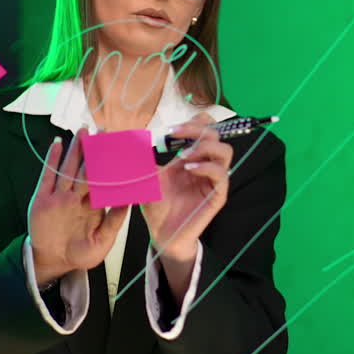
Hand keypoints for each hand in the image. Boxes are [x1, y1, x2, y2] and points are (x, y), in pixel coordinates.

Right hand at [27, 130, 128, 285]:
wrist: (54, 262)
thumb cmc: (80, 254)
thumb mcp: (102, 241)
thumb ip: (114, 222)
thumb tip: (129, 201)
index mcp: (93, 204)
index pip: (103, 180)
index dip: (110, 165)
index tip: (120, 149)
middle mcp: (77, 196)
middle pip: (86, 168)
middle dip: (94, 150)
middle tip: (103, 131)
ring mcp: (59, 196)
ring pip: (68, 168)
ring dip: (75, 149)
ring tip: (82, 131)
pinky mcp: (42, 199)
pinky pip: (47, 176)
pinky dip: (51, 160)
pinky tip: (57, 144)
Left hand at [141, 114, 232, 259]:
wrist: (161, 232)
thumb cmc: (156, 204)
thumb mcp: (146, 176)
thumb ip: (142, 157)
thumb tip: (128, 137)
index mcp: (192, 157)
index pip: (205, 128)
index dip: (194, 122)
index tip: (172, 129)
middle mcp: (206, 165)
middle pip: (216, 135)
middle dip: (196, 130)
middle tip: (175, 135)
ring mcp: (214, 180)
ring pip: (225, 152)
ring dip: (204, 148)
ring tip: (184, 155)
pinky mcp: (218, 195)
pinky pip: (221, 175)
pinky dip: (206, 167)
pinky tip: (188, 169)